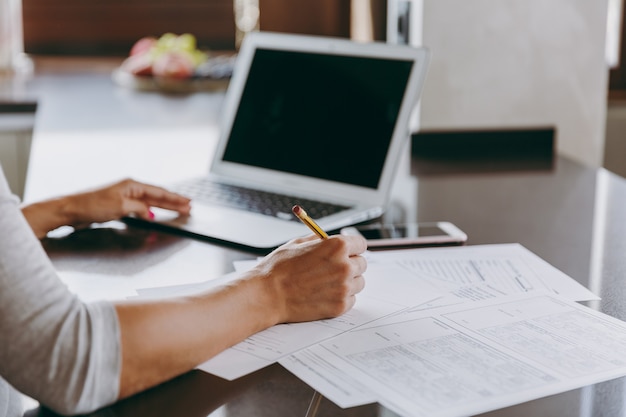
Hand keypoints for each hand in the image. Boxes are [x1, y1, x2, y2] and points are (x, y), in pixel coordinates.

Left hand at [63, 178, 190, 226]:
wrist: (72, 210)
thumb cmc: (92, 205)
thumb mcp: (120, 207)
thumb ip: (140, 209)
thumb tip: (150, 213)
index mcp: (132, 185)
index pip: (159, 192)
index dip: (175, 198)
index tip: (187, 202)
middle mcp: (130, 189)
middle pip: (157, 196)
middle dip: (174, 202)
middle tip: (188, 206)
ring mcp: (125, 197)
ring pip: (151, 202)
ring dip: (165, 206)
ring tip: (178, 209)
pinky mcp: (120, 206)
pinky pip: (142, 208)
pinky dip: (152, 211)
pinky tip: (156, 214)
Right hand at [251, 234, 367, 322]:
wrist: (267, 295)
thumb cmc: (279, 268)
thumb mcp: (299, 243)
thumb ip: (320, 240)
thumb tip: (331, 239)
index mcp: (337, 246)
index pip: (361, 244)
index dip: (353, 248)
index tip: (348, 252)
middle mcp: (344, 266)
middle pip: (362, 263)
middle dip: (350, 264)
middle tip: (334, 269)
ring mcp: (344, 288)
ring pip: (359, 282)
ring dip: (348, 282)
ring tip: (326, 283)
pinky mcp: (340, 306)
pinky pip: (351, 299)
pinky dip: (341, 297)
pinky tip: (324, 294)